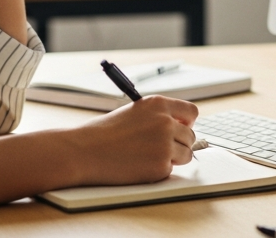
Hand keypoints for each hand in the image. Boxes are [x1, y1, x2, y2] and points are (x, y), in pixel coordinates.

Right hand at [71, 96, 198, 184]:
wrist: (84, 151)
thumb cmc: (102, 133)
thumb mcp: (133, 112)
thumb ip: (157, 117)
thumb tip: (178, 127)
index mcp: (158, 104)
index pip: (191, 112)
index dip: (187, 123)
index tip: (181, 129)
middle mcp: (165, 122)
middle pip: (190, 136)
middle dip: (179, 143)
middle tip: (159, 148)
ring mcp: (165, 144)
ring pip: (186, 154)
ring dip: (173, 158)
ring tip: (147, 157)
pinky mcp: (160, 166)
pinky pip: (170, 170)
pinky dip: (158, 170)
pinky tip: (139, 165)